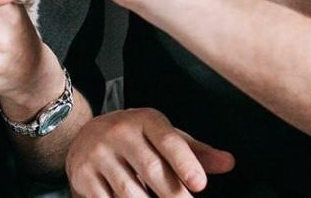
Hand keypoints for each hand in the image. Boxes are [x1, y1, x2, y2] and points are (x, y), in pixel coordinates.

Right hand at [67, 109, 234, 197]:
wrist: (86, 134)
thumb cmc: (136, 138)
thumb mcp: (165, 137)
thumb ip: (196, 152)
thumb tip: (228, 163)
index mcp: (146, 120)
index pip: (169, 141)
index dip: (186, 163)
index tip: (200, 185)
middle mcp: (120, 133)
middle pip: (151, 170)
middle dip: (173, 195)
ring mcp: (98, 154)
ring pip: (130, 191)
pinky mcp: (82, 175)